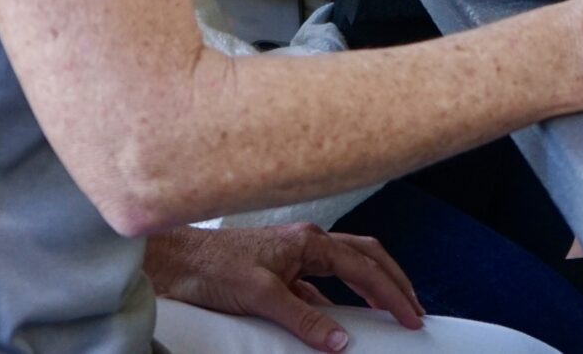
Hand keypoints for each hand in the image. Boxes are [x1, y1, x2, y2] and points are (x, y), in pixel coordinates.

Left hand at [144, 223, 422, 348]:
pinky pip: (318, 288)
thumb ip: (303, 319)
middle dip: (392, 283)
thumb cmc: (210, 267)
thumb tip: (342, 342)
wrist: (170, 261)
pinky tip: (338, 323)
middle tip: (413, 309)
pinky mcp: (277, 273)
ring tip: (387, 313)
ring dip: (368, 290)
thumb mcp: (260, 296)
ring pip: (344, 270)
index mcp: (309, 241)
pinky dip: (336, 304)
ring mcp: (292, 257)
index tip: (411, 317)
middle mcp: (306, 243)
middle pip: (365, 258)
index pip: (365, 267)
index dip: (392, 293)